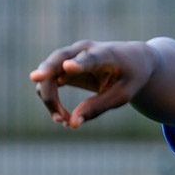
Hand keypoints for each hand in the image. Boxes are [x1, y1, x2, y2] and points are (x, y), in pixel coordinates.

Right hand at [28, 40, 158, 128]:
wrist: (132, 59)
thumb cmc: (130, 76)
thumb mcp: (122, 94)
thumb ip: (98, 106)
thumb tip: (73, 124)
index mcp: (105, 54)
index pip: (90, 58)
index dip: (79, 64)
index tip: (69, 67)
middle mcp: (82, 50)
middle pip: (57, 61)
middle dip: (46, 78)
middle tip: (42, 93)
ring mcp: (69, 57)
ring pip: (47, 76)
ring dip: (50, 100)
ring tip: (64, 121)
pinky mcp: (62, 67)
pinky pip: (47, 83)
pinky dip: (50, 100)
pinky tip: (62, 118)